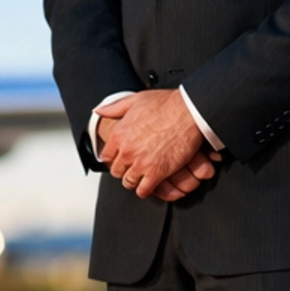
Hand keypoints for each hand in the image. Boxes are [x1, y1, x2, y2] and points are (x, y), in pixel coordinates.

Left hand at [96, 90, 217, 201]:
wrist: (189, 112)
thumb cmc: (166, 104)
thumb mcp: (134, 100)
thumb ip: (114, 107)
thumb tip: (100, 110)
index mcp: (119, 134)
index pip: (106, 156)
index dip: (113, 158)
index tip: (118, 159)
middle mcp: (127, 151)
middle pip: (116, 171)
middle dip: (123, 170)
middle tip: (130, 169)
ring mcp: (141, 163)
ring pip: (128, 182)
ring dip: (133, 181)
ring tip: (139, 178)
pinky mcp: (157, 172)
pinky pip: (144, 190)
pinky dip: (145, 190)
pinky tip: (149, 186)